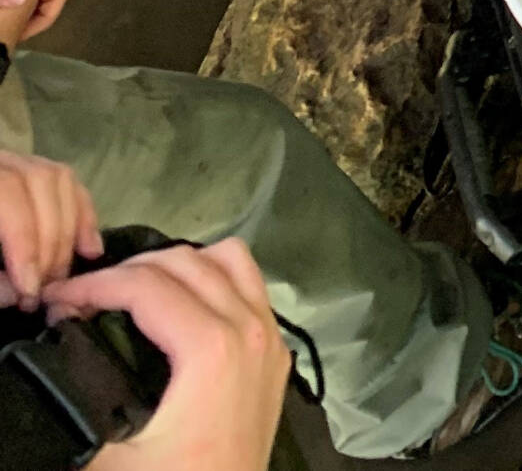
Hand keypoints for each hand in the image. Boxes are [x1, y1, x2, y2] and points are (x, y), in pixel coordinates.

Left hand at [0, 152, 100, 305]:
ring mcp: (12, 160)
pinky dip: (82, 214)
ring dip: (67, 229)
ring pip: (56, 178)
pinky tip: (87, 249)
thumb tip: (18, 289)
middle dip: (47, 243)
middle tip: (43, 291)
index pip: (8, 196)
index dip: (25, 243)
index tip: (28, 290)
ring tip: (59, 275)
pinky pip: (67, 182)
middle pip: (38, 184)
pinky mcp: (27, 170)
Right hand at [47, 240, 290, 470]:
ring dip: (179, 263)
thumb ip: (83, 407)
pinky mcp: (275, 356)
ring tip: (134, 286)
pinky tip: (183, 303)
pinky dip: (215, 278)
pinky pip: (252, 288)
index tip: (61, 301)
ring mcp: (269, 340)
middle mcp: (250, 331)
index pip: (146, 286)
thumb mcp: (114, 459)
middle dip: (127, 270)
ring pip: (230, 260)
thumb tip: (57, 367)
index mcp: (212, 349)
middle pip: (186, 261)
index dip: (94, 286)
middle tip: (86, 295)